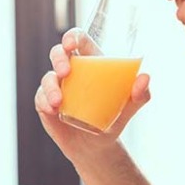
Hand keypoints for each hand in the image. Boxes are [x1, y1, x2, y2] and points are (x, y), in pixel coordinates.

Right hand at [34, 27, 151, 154]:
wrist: (97, 147)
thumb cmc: (112, 119)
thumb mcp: (129, 107)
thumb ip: (140, 94)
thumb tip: (144, 78)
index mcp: (90, 63)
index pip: (79, 41)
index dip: (72, 37)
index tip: (72, 44)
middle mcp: (71, 71)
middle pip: (58, 53)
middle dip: (58, 58)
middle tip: (66, 71)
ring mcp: (57, 87)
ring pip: (48, 77)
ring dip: (50, 87)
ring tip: (58, 102)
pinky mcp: (45, 103)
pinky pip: (40, 98)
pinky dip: (44, 101)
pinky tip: (52, 110)